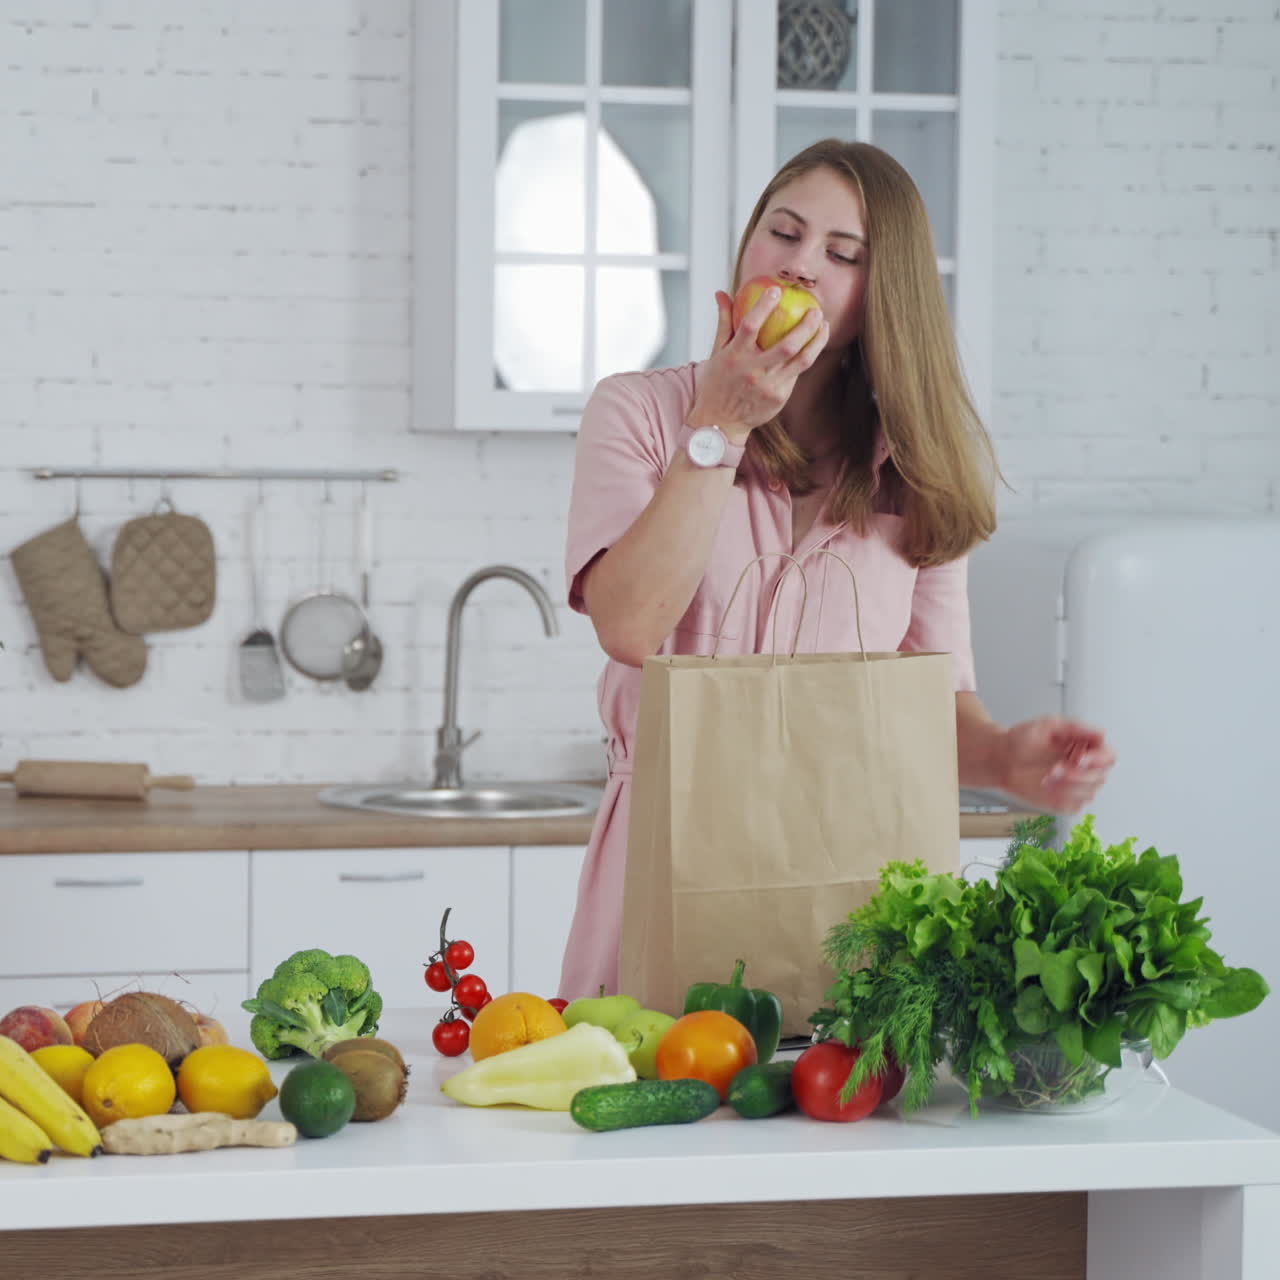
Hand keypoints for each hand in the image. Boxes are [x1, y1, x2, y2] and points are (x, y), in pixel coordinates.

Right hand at [686, 287, 828, 440]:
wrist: (719, 423)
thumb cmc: (717, 384)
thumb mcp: (716, 353)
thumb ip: (724, 323)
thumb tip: (722, 294)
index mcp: (734, 356)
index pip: (750, 326)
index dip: (764, 307)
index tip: (776, 290)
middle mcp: (753, 371)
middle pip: (787, 344)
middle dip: (806, 324)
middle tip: (815, 309)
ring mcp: (768, 386)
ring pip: (801, 360)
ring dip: (817, 341)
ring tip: (824, 325)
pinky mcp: (779, 397)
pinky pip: (797, 373)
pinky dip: (807, 357)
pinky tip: (814, 345)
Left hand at [998, 716, 1115, 814]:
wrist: (1001, 759)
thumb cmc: (1023, 740)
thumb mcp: (1048, 726)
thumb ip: (1075, 728)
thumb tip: (1101, 733)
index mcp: (1087, 746)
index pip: (1108, 755)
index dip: (1098, 759)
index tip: (1078, 759)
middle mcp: (1087, 767)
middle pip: (1100, 776)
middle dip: (1077, 774)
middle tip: (1054, 770)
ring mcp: (1078, 785)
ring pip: (1090, 792)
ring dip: (1067, 786)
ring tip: (1046, 777)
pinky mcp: (1067, 802)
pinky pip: (1075, 805)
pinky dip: (1061, 797)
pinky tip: (1046, 788)